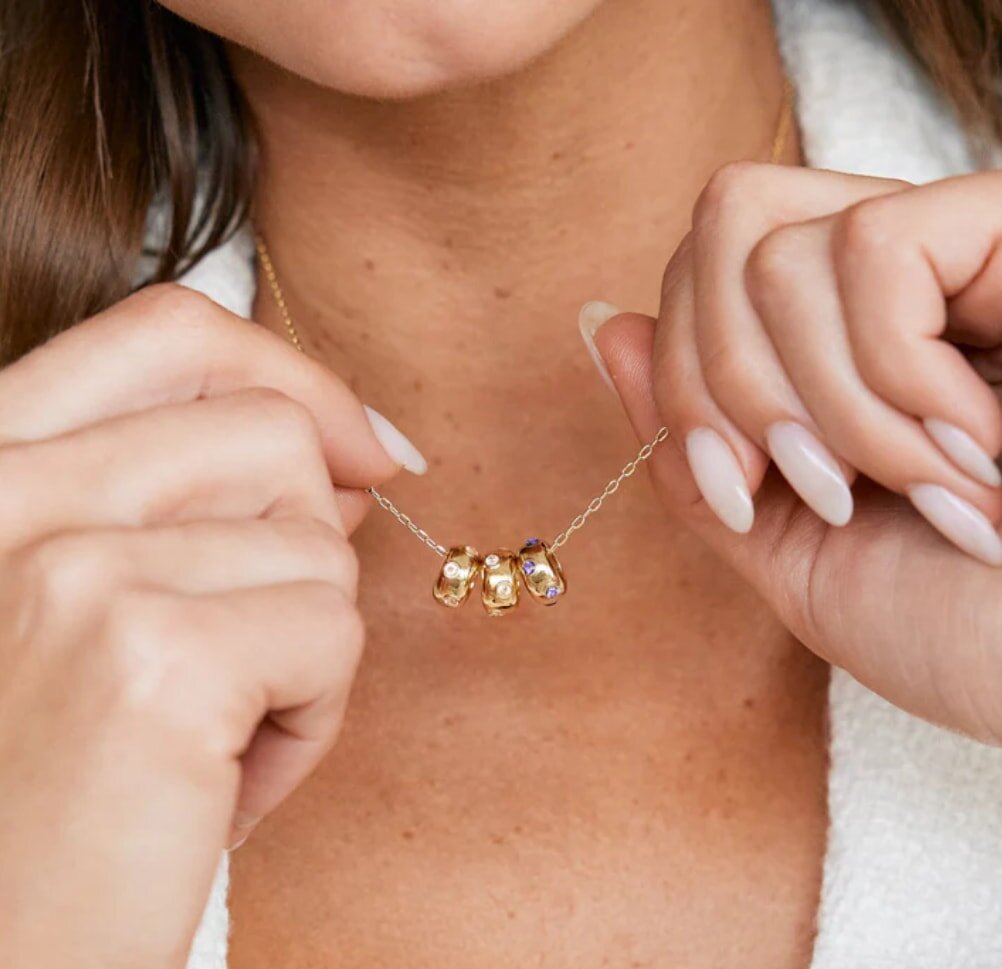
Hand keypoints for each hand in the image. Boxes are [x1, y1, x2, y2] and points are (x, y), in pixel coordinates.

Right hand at [0, 285, 413, 968]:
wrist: (4, 952)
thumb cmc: (55, 791)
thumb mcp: (97, 610)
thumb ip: (196, 505)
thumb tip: (351, 451)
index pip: (170, 334)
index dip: (292, 376)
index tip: (366, 446)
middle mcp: (4, 495)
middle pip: (270, 431)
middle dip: (309, 540)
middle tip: (262, 646)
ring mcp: (66, 569)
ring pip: (316, 539)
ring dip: (303, 647)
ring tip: (220, 732)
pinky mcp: (147, 659)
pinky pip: (329, 631)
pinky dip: (311, 716)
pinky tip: (225, 784)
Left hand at [588, 163, 1001, 741]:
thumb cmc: (953, 629)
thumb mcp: (785, 546)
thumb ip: (686, 446)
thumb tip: (602, 323)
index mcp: (826, 344)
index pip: (696, 269)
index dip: (682, 381)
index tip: (741, 492)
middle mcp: (885, 281)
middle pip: (723, 221)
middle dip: (731, 387)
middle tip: (822, 491)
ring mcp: (952, 253)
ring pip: (778, 254)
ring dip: (826, 408)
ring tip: (921, 486)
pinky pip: (875, 249)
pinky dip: (891, 378)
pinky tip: (973, 441)